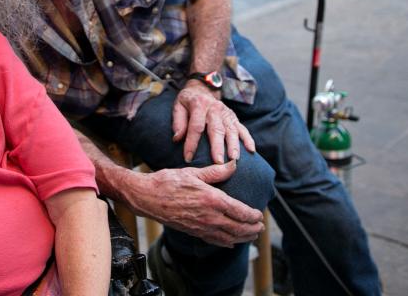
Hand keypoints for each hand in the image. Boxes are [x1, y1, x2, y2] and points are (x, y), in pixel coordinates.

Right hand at [124, 162, 263, 245]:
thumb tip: (234, 164)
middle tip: (260, 228)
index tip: (260, 216)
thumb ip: (216, 171)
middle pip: (238, 228)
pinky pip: (214, 241)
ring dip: (243, 238)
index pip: (241, 211)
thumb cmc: (168, 181)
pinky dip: (226, 243)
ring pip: (229, 238)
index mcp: (212, 199)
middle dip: (252, 229)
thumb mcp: (193, 172)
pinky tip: (231, 243)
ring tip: (251, 236)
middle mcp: (209, 216)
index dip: (253, 216)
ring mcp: (201, 226)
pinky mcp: (193, 232)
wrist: (147, 197)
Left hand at [172, 80, 255, 163]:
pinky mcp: (234, 117)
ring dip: (234, 145)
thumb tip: (177, 138)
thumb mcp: (178, 106)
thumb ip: (178, 121)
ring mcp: (226, 112)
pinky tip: (251, 150)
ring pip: (231, 130)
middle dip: (218, 146)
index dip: (191, 143)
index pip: (195, 126)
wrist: (202, 89)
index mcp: (199, 105)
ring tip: (234, 159)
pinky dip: (248, 139)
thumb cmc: (188, 102)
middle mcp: (214, 108)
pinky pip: (242, 128)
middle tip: (218, 162)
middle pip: (216, 129)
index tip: (188, 158)